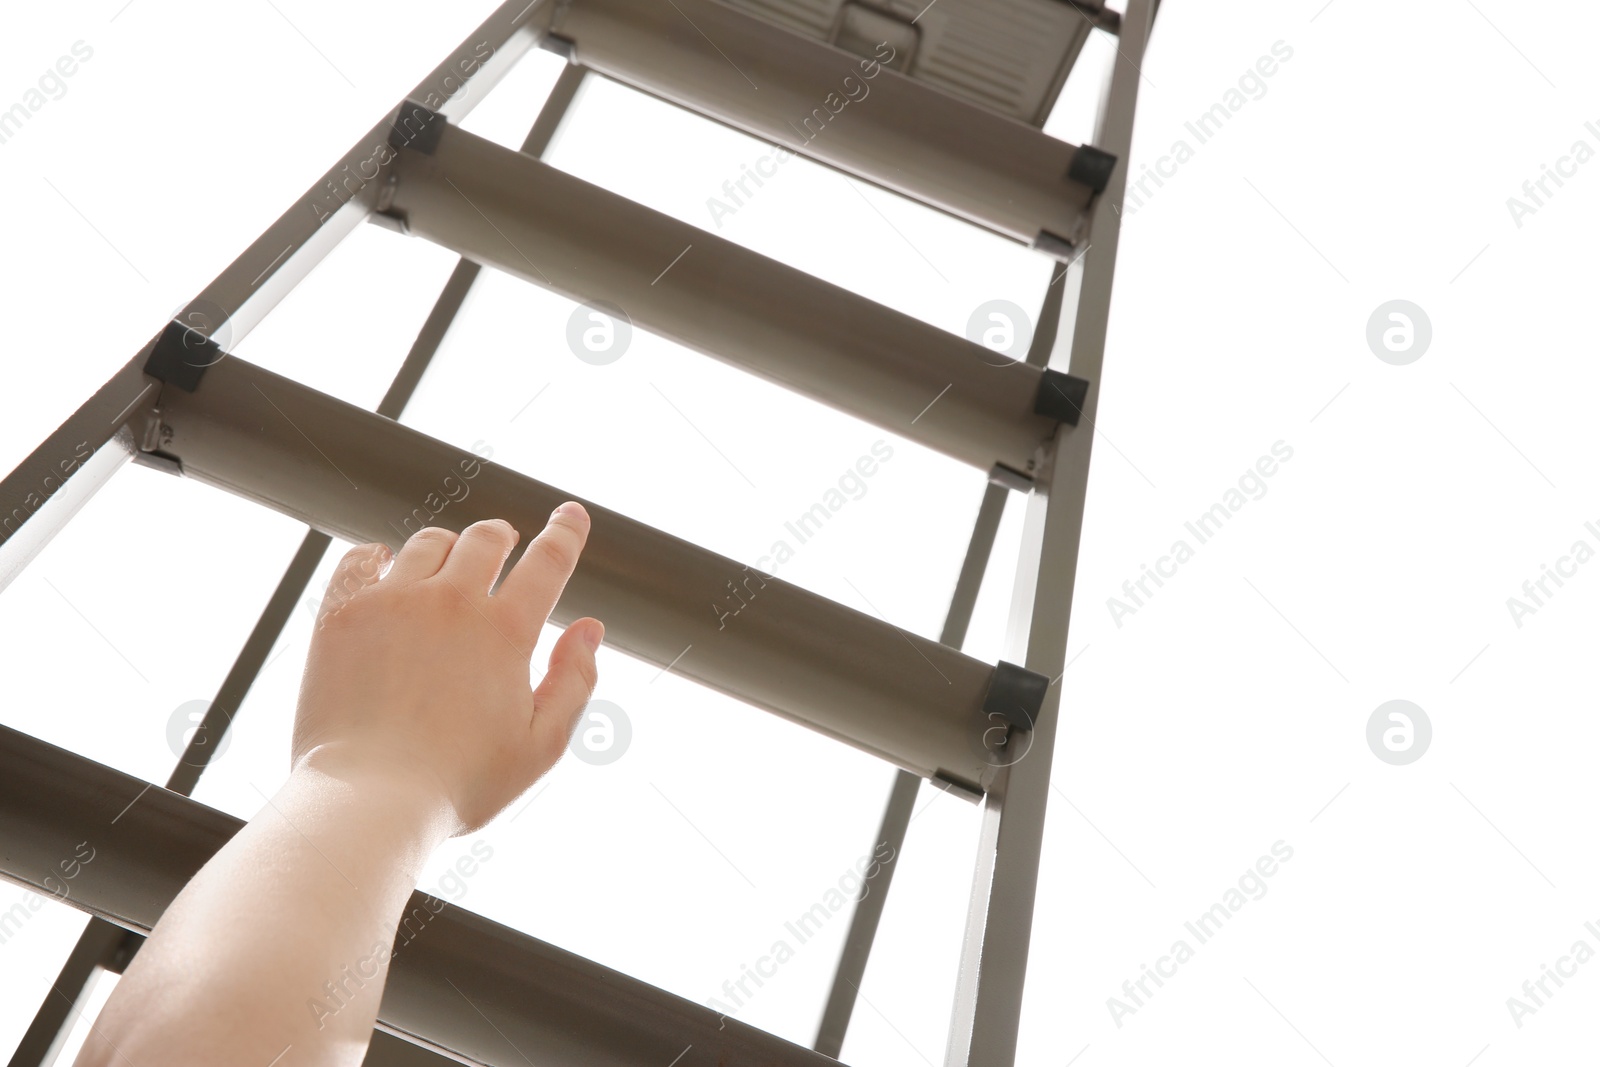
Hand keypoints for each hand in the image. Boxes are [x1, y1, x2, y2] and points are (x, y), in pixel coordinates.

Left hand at [291, 504, 602, 834]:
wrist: (367, 800)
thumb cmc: (458, 783)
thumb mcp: (541, 744)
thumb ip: (575, 681)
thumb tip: (589, 629)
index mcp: (506, 632)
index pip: (548, 561)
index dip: (566, 533)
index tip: (571, 515)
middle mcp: (452, 602)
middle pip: (486, 538)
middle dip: (501, 537)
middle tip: (502, 546)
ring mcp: (393, 602)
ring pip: (428, 543)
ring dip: (446, 548)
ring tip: (445, 567)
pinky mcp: (343, 613)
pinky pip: (362, 558)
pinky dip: (380, 555)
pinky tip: (385, 566)